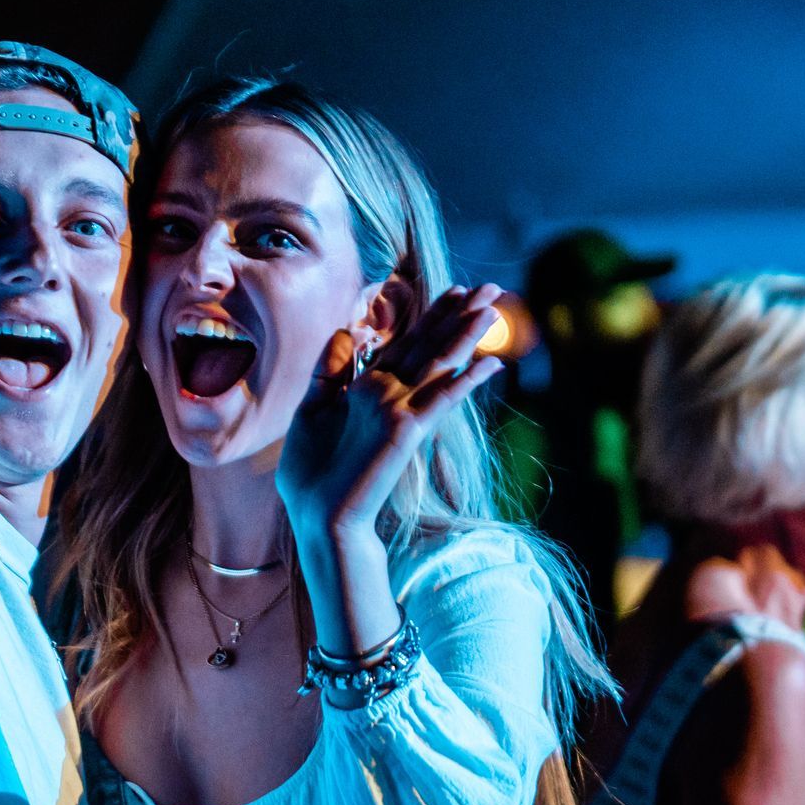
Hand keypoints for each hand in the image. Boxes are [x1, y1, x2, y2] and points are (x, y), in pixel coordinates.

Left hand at [277, 284, 503, 537]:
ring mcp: (400, 412)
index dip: (431, 315)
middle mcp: (390, 395)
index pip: (406, 343)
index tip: (453, 291)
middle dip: (458, 316)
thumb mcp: (312, 410)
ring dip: (466, 336)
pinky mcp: (405, 431)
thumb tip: (347, 332)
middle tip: (489, 288)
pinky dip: (463, 381)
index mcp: (368, 389)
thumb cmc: (313, 473)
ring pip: (439, 364)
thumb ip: (330, 372)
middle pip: (429, 346)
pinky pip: (440, 400)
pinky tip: (488, 364)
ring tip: (493, 309)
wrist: (318, 516)